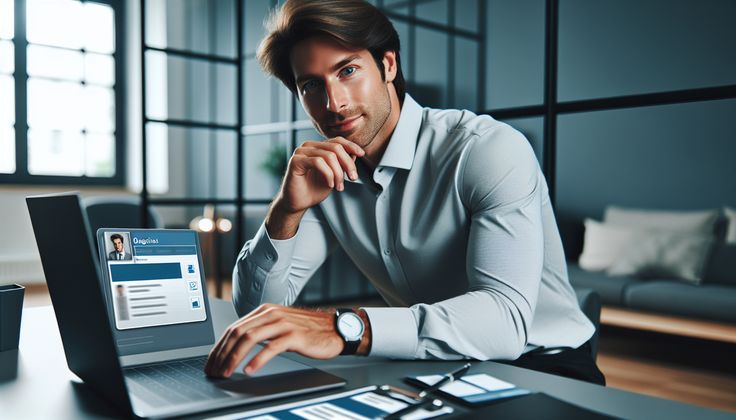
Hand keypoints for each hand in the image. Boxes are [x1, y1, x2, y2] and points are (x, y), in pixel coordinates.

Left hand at [204, 304, 342, 377]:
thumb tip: (237, 346)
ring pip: (250, 339)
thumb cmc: (308, 329)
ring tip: (227, 372)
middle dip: (222, 354)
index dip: (219, 347)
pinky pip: (271, 348)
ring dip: (234, 358)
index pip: (234, 328)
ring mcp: (283, 324)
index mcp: (264, 311)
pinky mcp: (294, 336)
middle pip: (238, 333)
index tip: (212, 362)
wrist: (334, 329)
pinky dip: (257, 360)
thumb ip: (260, 330)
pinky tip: (250, 370)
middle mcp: (271, 314)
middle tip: (215, 370)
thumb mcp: (279, 325)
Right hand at [277, 137, 364, 213]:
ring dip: (338, 173)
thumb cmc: (313, 190)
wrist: (297, 204)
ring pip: (329, 155)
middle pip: (335, 147)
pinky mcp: (295, 161)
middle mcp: (308, 146)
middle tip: (353, 178)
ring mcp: (301, 152)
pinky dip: (328, 174)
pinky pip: (318, 162)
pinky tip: (330, 184)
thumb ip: (342, 164)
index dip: (351, 146)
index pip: (337, 141)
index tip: (362, 155)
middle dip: (348, 163)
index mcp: (317, 147)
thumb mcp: (334, 176)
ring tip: (339, 187)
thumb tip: (355, 153)